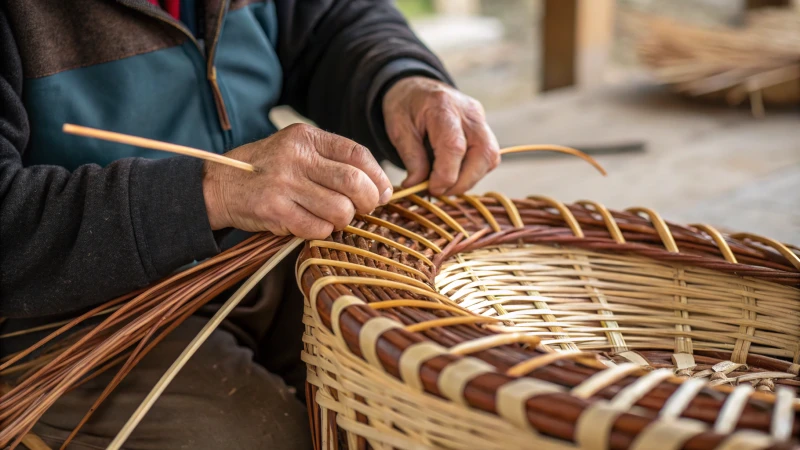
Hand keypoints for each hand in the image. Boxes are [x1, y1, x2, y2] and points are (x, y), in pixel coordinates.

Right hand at [202, 123, 392, 238]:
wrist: (220, 185)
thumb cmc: (268, 170)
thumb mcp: (297, 150)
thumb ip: (332, 160)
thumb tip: (378, 185)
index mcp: (306, 137)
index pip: (357, 154)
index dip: (378, 176)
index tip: (384, 192)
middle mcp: (295, 157)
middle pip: (354, 183)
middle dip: (368, 201)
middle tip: (364, 209)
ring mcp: (284, 184)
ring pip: (340, 210)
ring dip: (344, 220)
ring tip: (333, 217)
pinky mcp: (274, 210)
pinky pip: (318, 229)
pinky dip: (323, 231)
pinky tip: (312, 224)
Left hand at [382, 76, 499, 195]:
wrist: (417, 89)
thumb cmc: (406, 107)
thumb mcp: (398, 129)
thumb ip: (411, 158)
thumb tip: (417, 186)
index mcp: (442, 106)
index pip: (454, 147)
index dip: (446, 175)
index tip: (432, 189)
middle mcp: (469, 112)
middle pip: (483, 154)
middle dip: (463, 182)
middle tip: (439, 191)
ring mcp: (481, 119)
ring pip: (490, 158)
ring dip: (469, 179)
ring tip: (445, 184)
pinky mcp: (485, 128)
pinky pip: (489, 157)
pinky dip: (473, 172)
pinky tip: (455, 174)